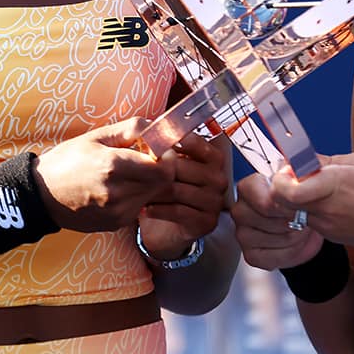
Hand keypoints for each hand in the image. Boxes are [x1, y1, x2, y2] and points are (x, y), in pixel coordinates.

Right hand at [33, 118, 175, 232]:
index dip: (167, 157)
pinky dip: (137, 196)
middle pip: (162, 183)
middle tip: (147, 159)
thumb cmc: (66, 160)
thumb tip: (157, 126)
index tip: (160, 149)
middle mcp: (117, 193)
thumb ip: (130, 129)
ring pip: (153, 196)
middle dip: (160, 169)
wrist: (40, 195)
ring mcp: (117, 212)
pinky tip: (119, 188)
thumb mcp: (96, 136)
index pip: (163, 168)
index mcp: (112, 166)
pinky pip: (139, 207)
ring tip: (130, 173)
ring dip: (149, 183)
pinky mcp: (115, 224)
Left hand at [138, 131, 230, 259]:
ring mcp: (215, 201)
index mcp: (213, 157)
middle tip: (134, 172)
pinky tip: (145, 208)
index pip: (195, 142)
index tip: (149, 144)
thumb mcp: (166, 165)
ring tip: (135, 191)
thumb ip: (164, 146)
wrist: (167, 227)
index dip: (170, 141)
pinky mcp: (208, 221)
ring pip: (177, 190)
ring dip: (152, 191)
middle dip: (155, 170)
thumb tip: (147, 127)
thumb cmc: (166, 189)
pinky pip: (179, 211)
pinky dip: (158, 209)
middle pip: (181, 167)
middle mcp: (218, 178)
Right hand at [231, 172, 324, 269]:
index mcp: (250, 186)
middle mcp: (241, 209)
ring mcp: (242, 233)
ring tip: (300, 228)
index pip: (262, 196)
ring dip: (293, 235)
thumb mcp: (307, 178)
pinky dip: (289, 253)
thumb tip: (292, 172)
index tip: (300, 203)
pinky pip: (270, 258)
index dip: (285, 202)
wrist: (312, 224)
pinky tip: (294, 243)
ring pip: (270, 238)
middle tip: (302, 216)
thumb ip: (298, 171)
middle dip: (291, 218)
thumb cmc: (305, 200)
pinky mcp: (251, 254)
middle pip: (266, 217)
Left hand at [270, 151, 353, 254]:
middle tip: (294, 175)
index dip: (280, 178)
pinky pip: (311, 220)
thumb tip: (308, 160)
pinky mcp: (331, 236)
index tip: (287, 168)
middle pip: (284, 201)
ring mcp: (327, 226)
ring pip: (296, 211)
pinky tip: (330, 201)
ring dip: (297, 198)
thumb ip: (331, 160)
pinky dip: (312, 209)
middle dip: (283, 187)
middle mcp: (326, 208)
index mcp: (334, 184)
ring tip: (316, 187)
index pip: (287, 190)